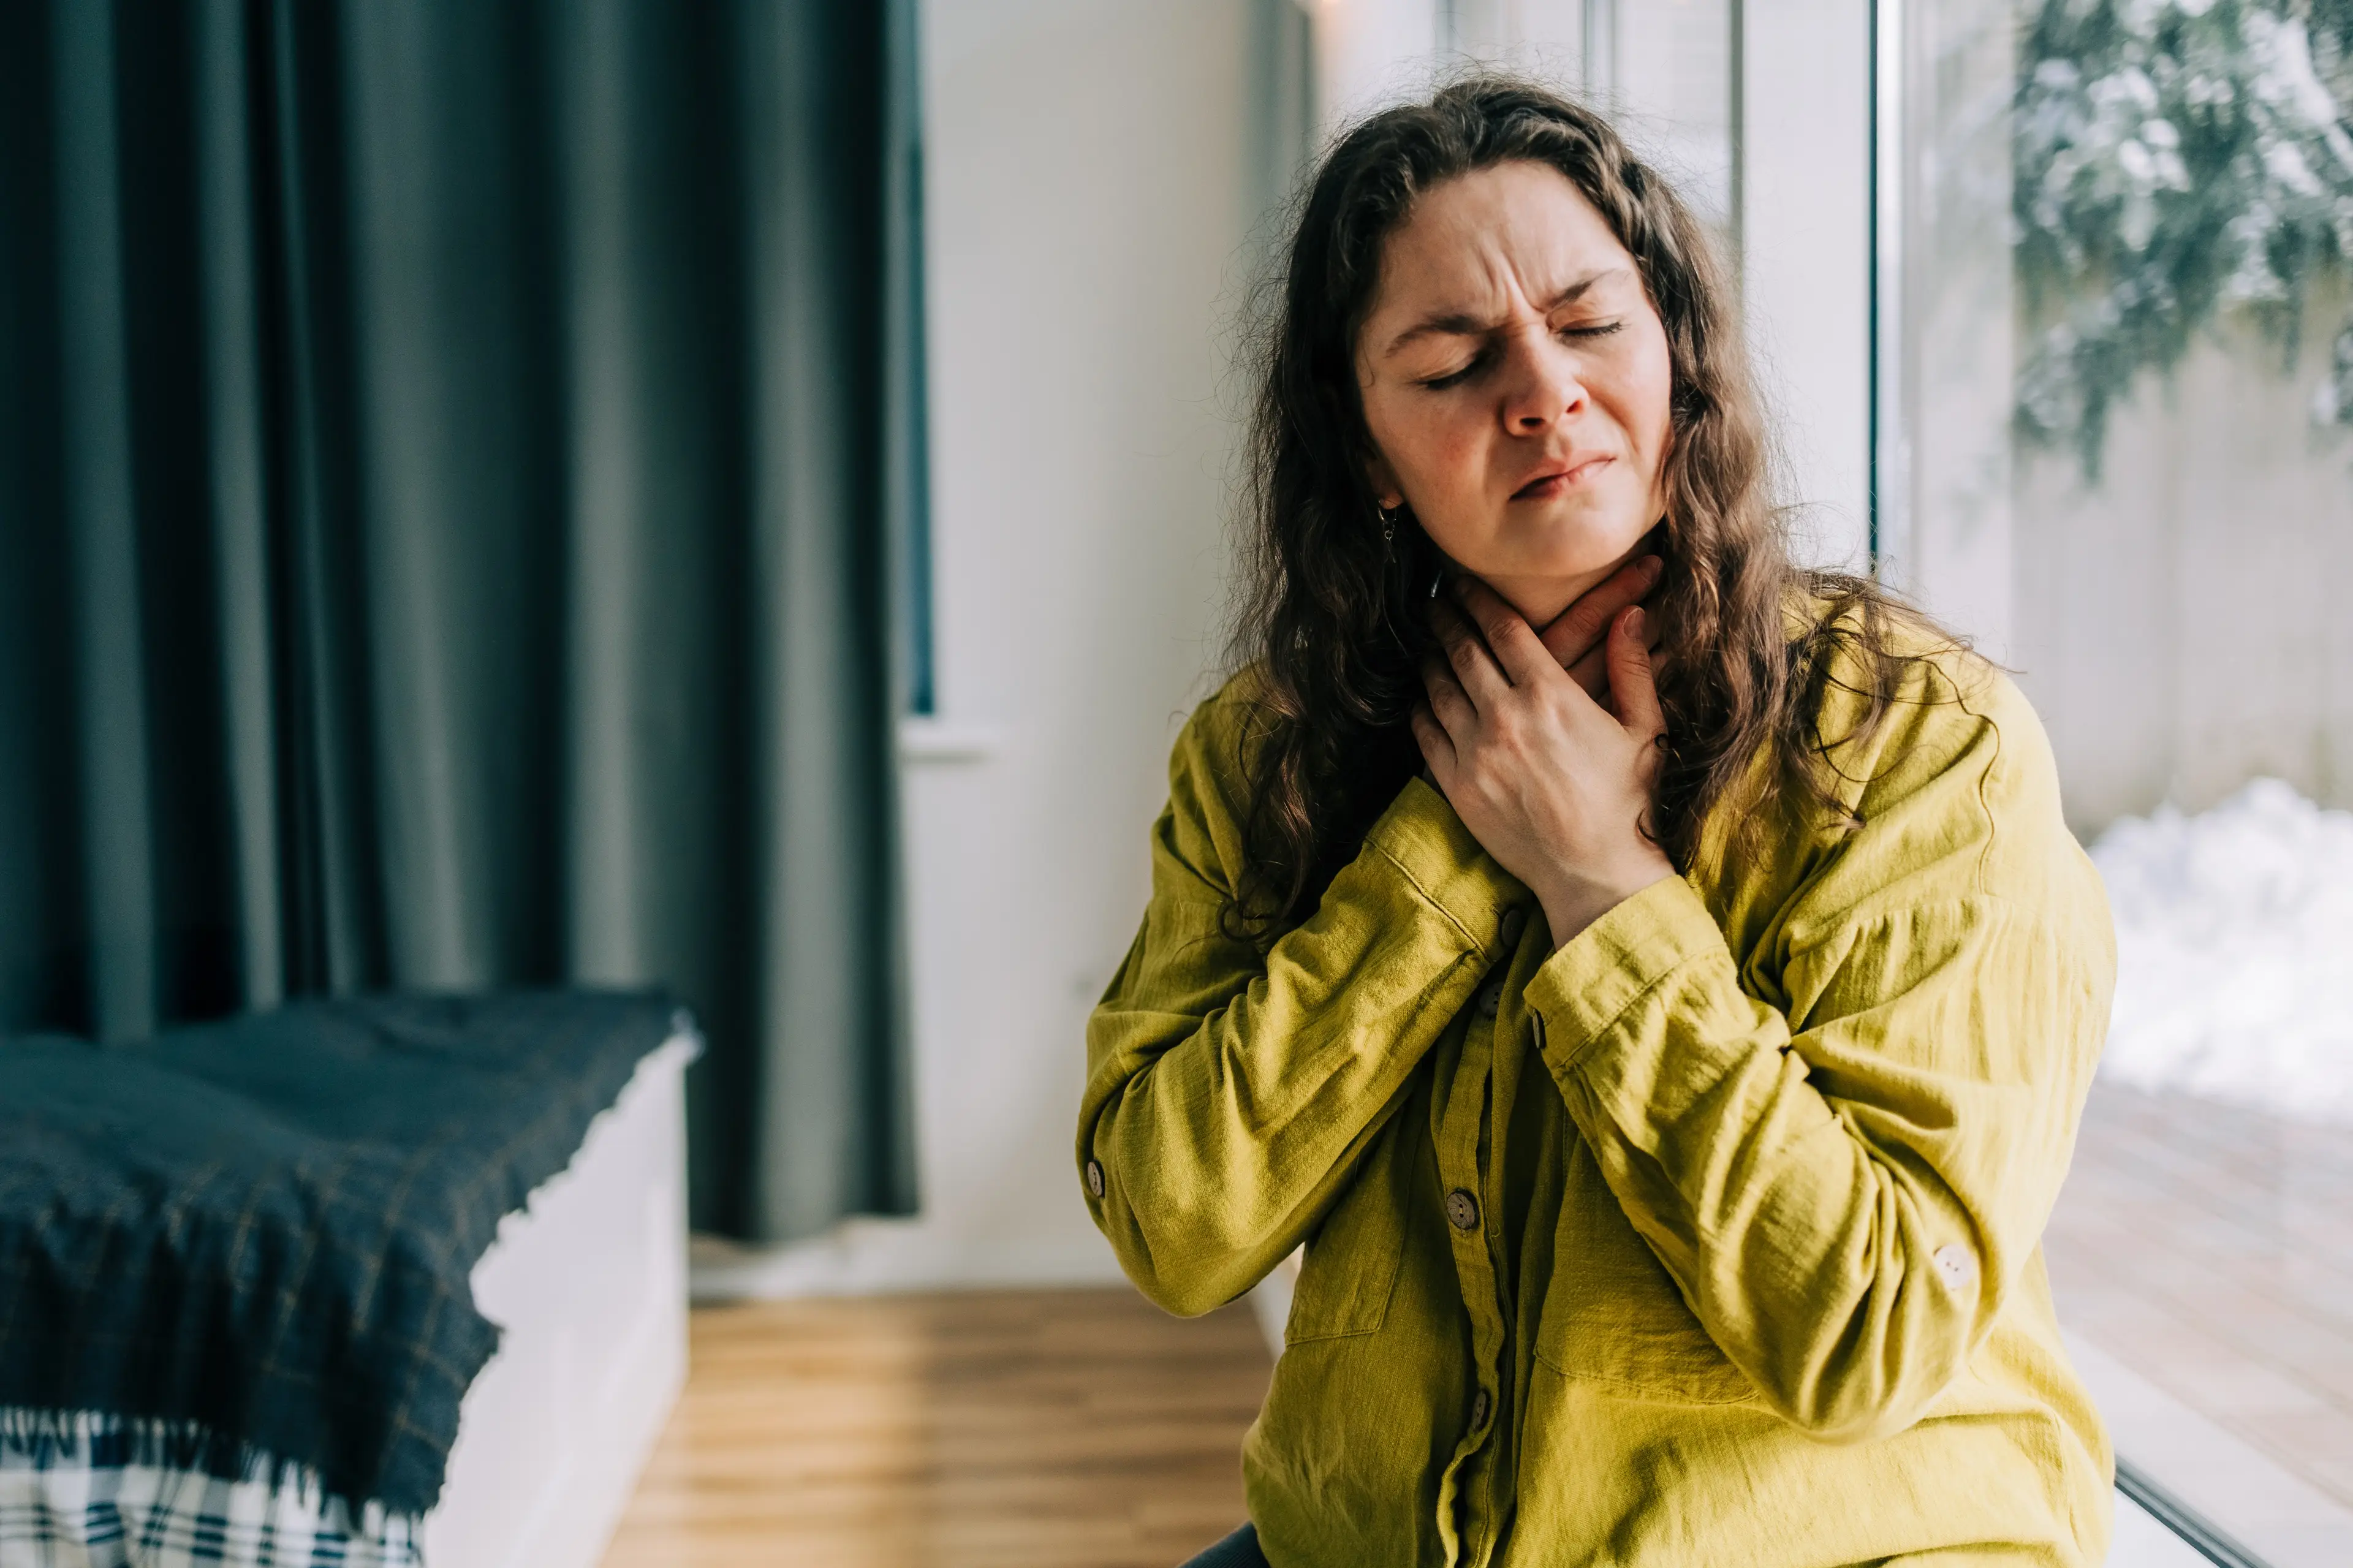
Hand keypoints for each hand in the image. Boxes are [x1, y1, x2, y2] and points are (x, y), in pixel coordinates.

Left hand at [1411, 577, 1674, 945]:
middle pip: (1461, 650)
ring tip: (1425, 642)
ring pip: (1437, 687)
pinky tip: (1422, 696)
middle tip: (1434, 602)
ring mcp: (1475, 753)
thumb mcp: (1644, 729)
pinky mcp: (1457, 786)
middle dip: (1445, 619)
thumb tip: (1632, 613)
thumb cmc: (1629, 801)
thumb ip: (1632, 667)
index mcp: (1551, 696)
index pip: (1502, 629)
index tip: (1462, 583)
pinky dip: (1420, 707)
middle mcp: (1505, 717)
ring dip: (1428, 658)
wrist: (1597, 873)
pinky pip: (1425, 733)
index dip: (1477, 599)